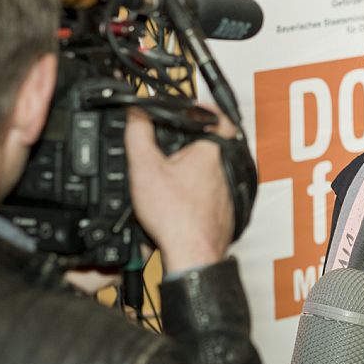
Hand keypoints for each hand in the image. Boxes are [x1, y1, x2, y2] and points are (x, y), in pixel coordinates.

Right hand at [125, 106, 235, 273]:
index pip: (221, 118)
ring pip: (212, 170)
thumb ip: (138, 135)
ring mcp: (229, 191)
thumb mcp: (145, 169)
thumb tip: (135, 113)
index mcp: (212, 152)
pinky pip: (211, 193)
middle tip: (171, 142)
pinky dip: (196, 192)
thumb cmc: (175, 216)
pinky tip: (178, 199)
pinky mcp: (226, 210)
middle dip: (191, 143)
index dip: (207, 110)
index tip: (193, 109)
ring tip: (170, 172)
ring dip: (193, 169)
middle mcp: (227, 169)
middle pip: (213, 145)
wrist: (192, 255)